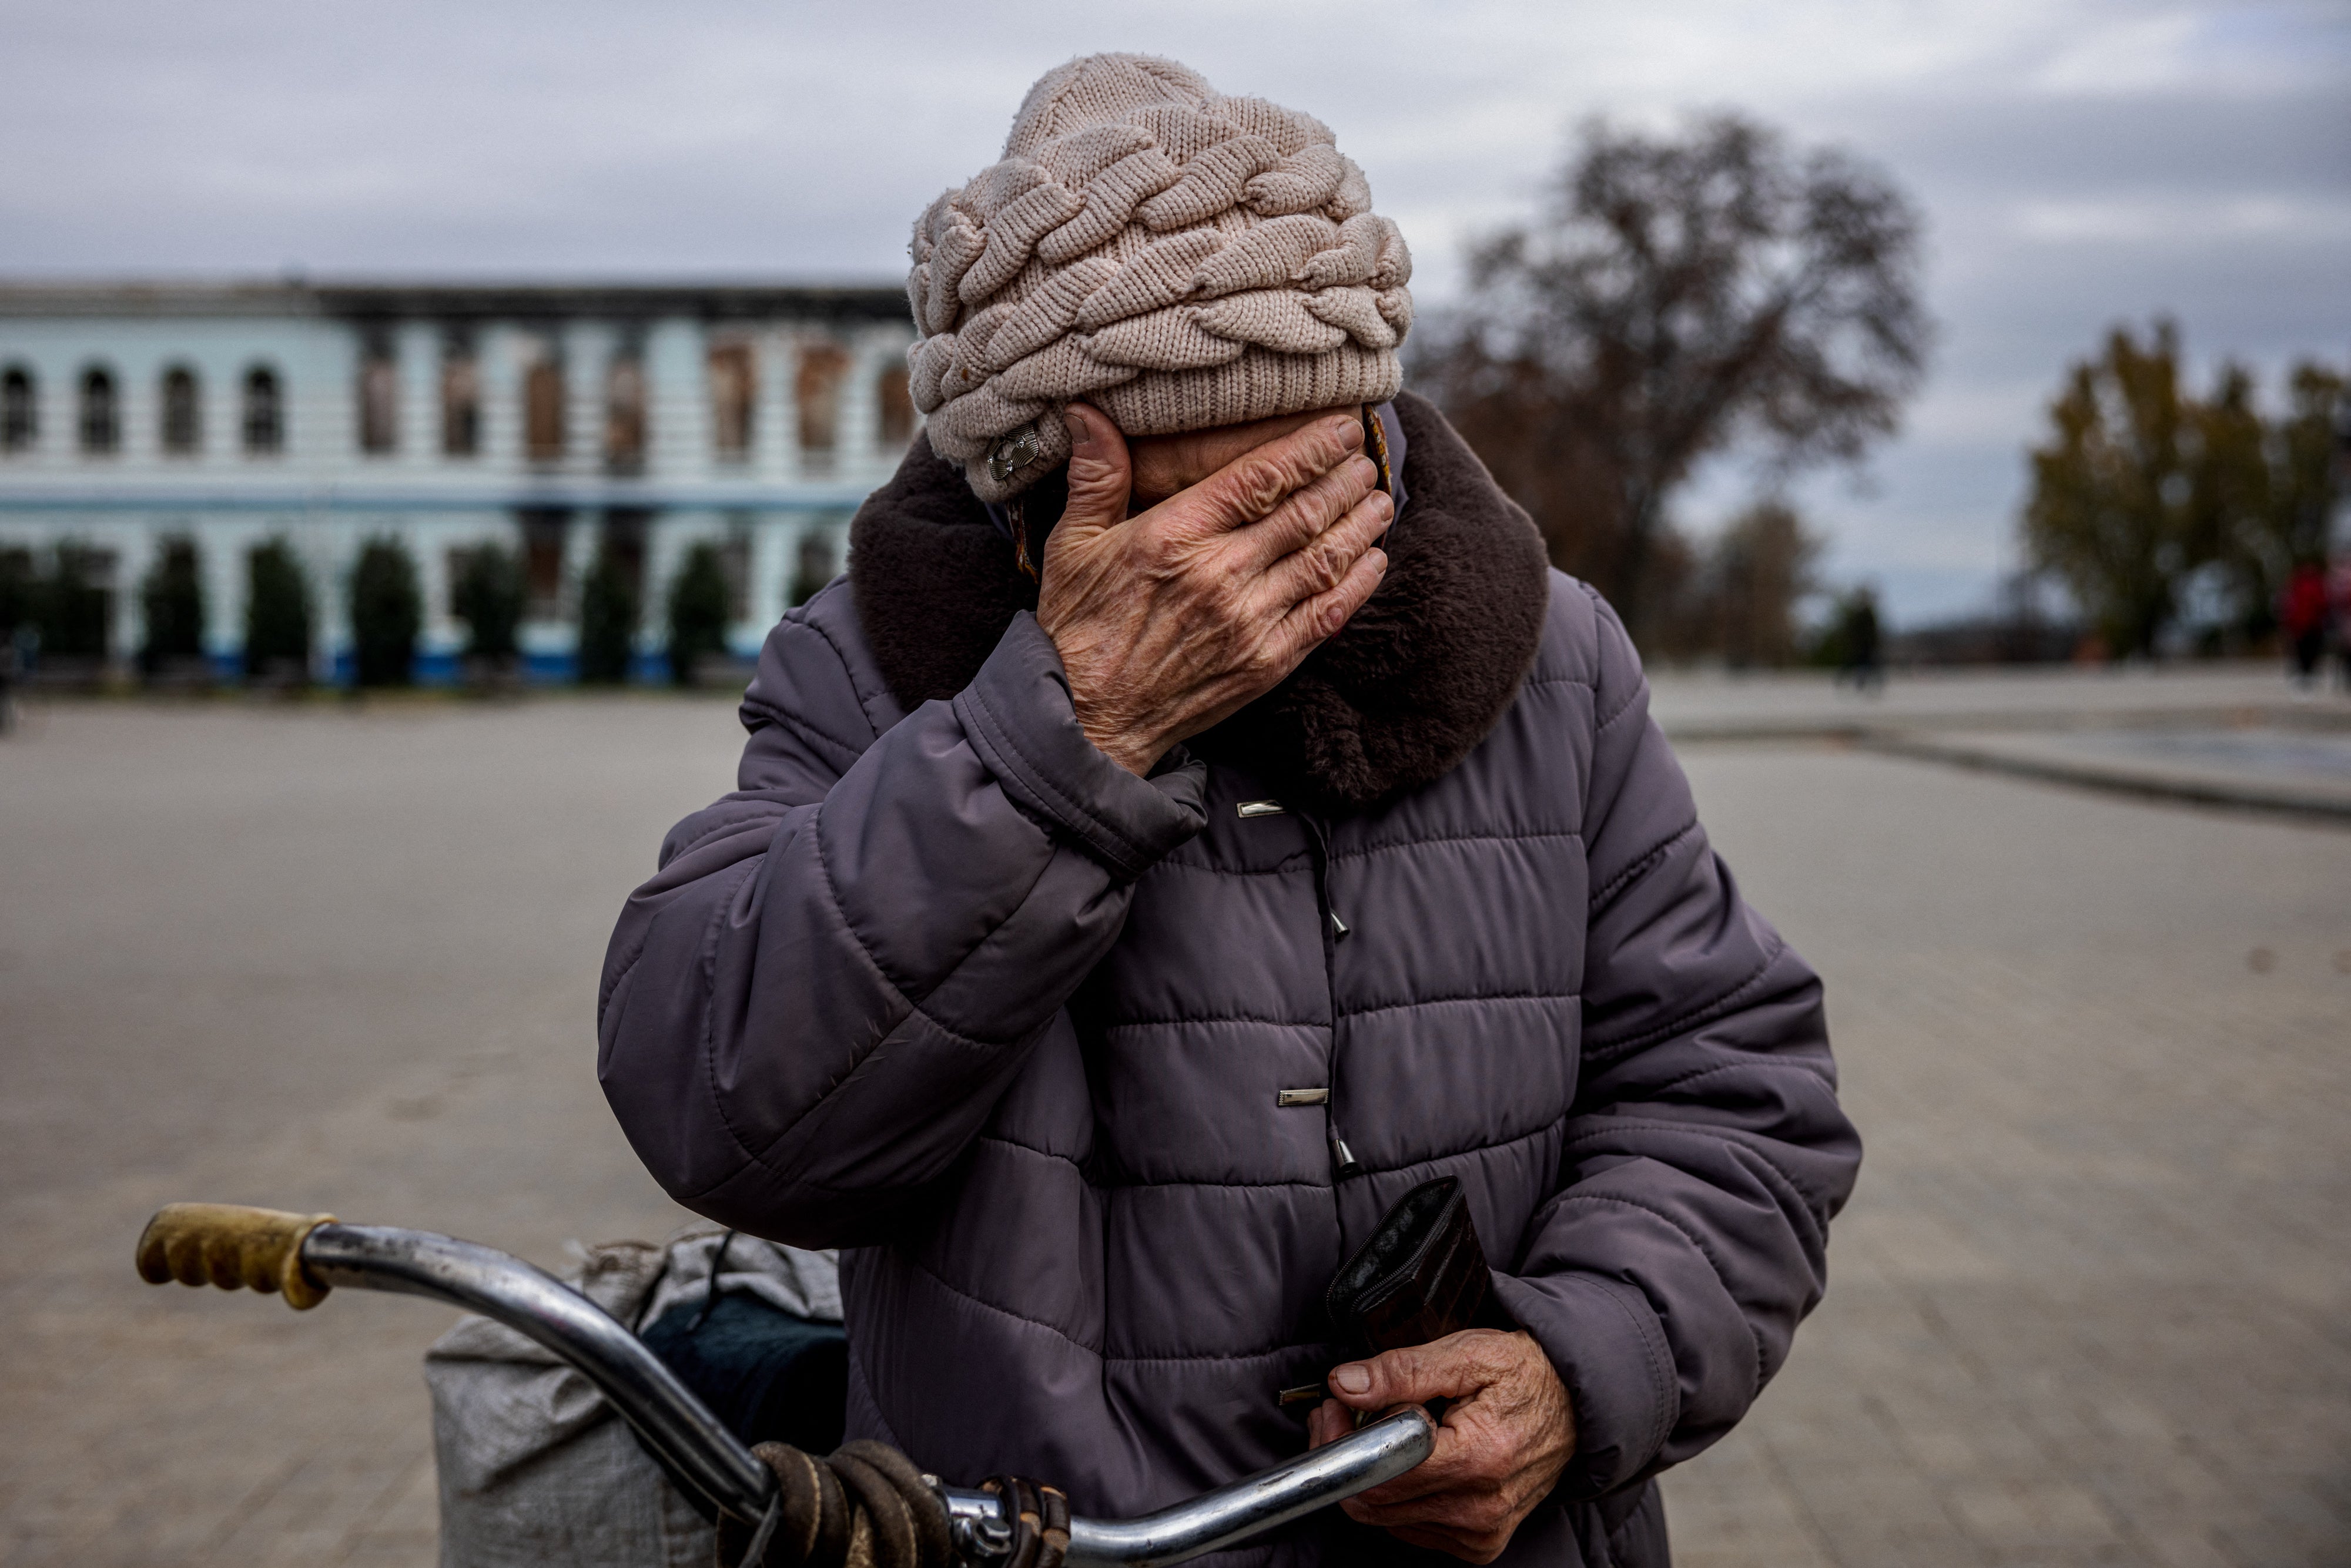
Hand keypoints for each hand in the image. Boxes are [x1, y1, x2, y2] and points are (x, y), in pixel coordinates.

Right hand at [1035, 403, 1390, 776]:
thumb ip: (1095, 474)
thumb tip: (1085, 408)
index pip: (1260, 478)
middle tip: (1367, 457)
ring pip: (1324, 559)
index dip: (1309, 448)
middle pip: (1304, 513)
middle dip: (1344, 480)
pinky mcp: (1266, 663)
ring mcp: (1249, 623)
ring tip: (1380, 499)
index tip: (1340, 426)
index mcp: (1175, 537)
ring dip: (1361, 525)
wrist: (1089, 719)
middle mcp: (1220, 576)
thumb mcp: (1072, 544)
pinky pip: (1326, 614)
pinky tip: (1374, 560)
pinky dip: (1358, 584)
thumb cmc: (1078, 627)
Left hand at [1308, 1330, 1576, 1562]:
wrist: (1577, 1406)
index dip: (1345, 1438)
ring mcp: (1481, 1532)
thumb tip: (1346, 1384)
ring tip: (1382, 1426)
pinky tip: (1410, 1457)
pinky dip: (1399, 1493)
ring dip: (1370, 1473)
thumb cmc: (1524, 1374)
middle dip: (1348, 1453)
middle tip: (1348, 1410)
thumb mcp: (1468, 1352)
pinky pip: (1410, 1528)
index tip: (1337, 1405)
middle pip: (1375, 1501)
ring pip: (1386, 1518)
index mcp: (1479, 1459)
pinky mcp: (1480, 1544)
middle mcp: (1481, 1508)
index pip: (1381, 1472)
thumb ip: (1404, 1370)